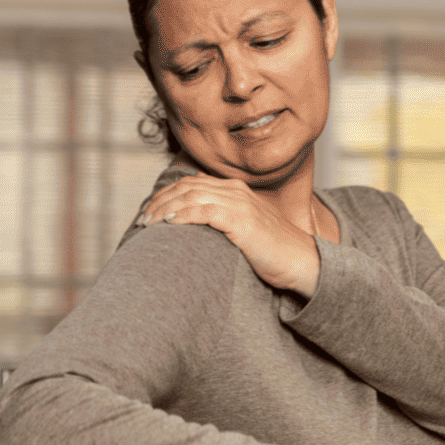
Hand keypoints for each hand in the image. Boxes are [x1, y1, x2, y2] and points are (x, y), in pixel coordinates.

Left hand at [138, 175, 319, 297]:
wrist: (301, 261)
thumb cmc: (271, 250)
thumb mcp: (243, 228)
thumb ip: (221, 220)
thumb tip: (191, 226)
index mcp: (235, 190)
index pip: (191, 183)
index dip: (166, 194)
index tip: (149, 211)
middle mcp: (236, 192)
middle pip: (187, 187)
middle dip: (160, 202)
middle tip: (143, 220)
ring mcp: (240, 205)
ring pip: (192, 197)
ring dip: (166, 209)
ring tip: (149, 223)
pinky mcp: (242, 221)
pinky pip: (206, 212)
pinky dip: (184, 215)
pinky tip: (170, 224)